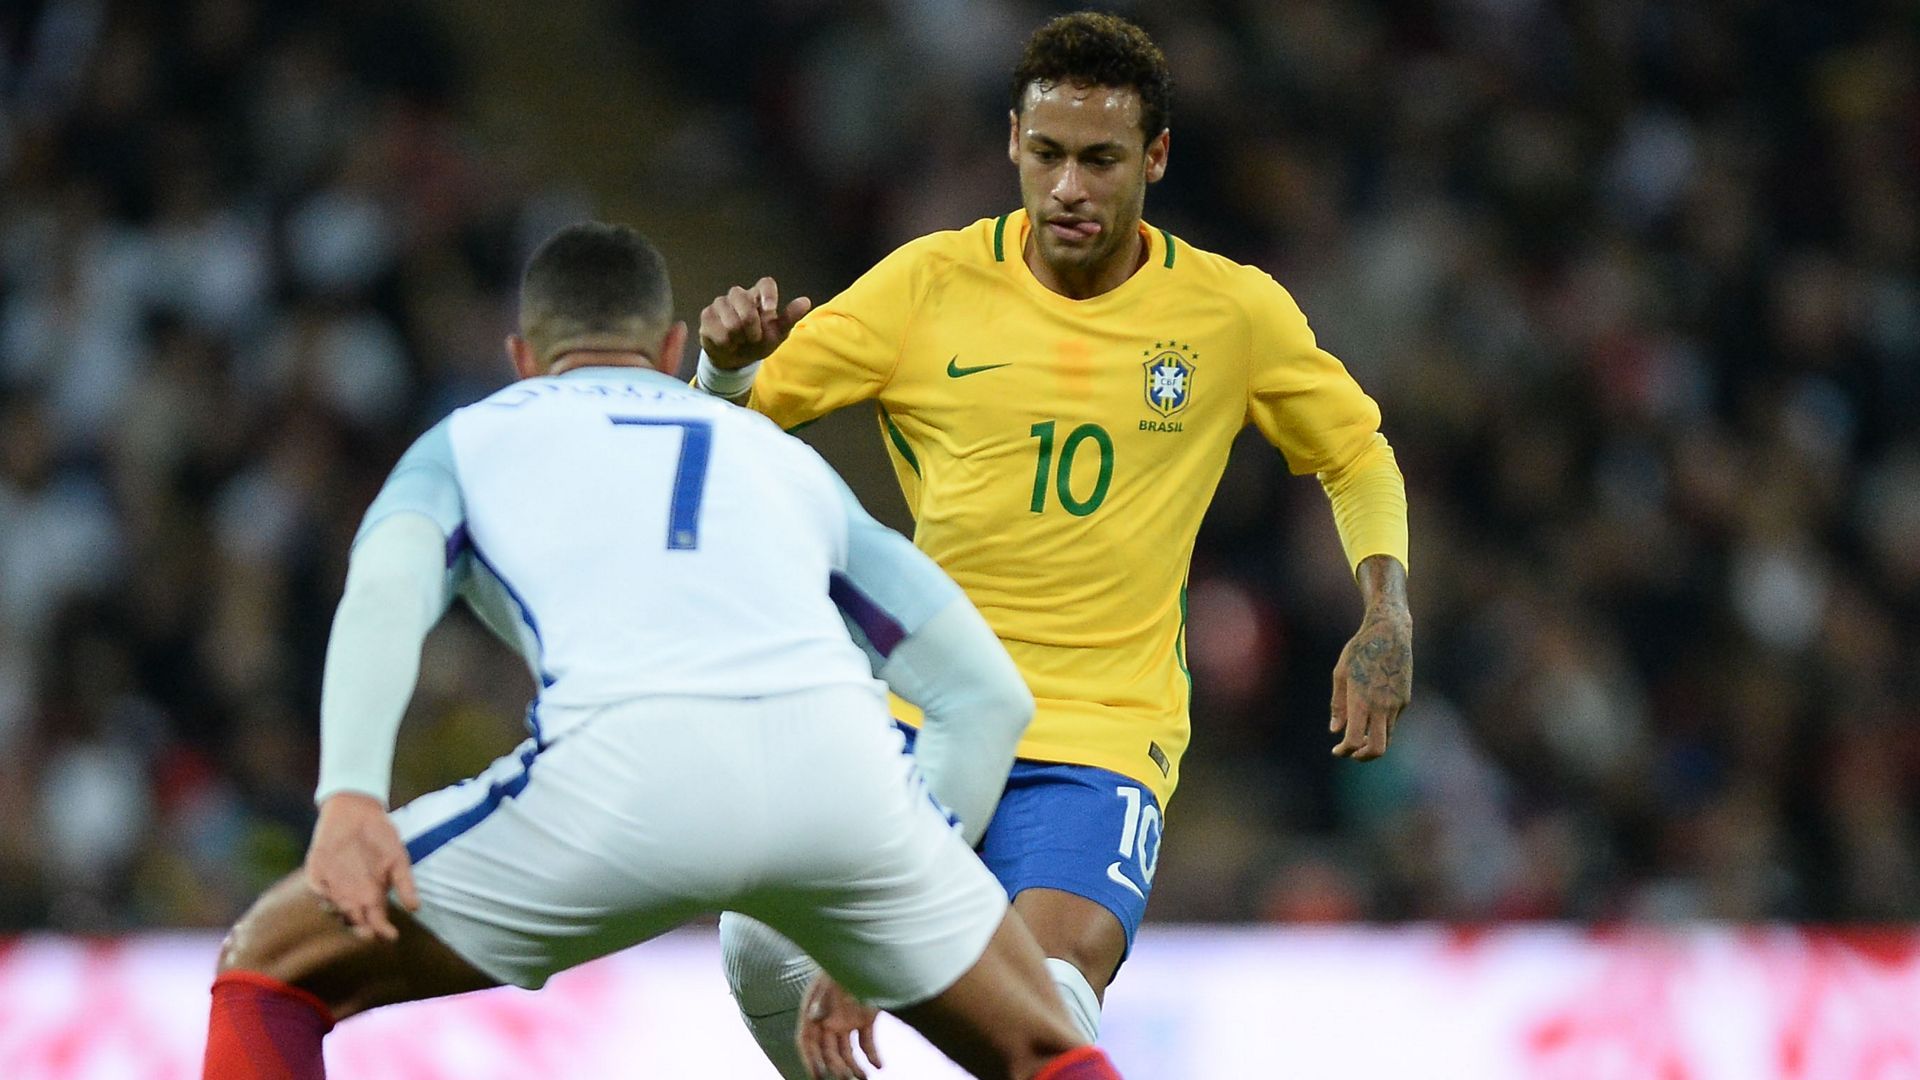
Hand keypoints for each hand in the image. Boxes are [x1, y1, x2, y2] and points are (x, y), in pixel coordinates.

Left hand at [304, 792, 418, 940]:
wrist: (355, 811)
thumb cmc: (381, 835)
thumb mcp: (398, 857)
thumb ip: (405, 883)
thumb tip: (415, 908)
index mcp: (373, 894)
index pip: (377, 920)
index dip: (383, 930)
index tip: (391, 935)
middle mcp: (352, 895)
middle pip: (355, 920)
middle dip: (361, 929)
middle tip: (367, 932)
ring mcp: (333, 886)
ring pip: (335, 910)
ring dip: (341, 915)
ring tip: (351, 914)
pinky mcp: (317, 875)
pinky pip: (318, 890)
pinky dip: (322, 895)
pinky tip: (330, 897)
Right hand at [698, 276, 812, 369]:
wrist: (736, 359)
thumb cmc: (758, 343)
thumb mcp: (777, 334)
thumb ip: (790, 318)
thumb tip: (806, 301)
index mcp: (759, 296)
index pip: (765, 283)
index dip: (768, 295)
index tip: (771, 311)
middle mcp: (739, 295)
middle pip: (743, 299)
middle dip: (751, 325)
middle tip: (753, 338)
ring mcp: (720, 303)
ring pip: (731, 319)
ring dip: (738, 337)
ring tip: (739, 341)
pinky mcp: (707, 316)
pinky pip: (718, 331)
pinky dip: (726, 343)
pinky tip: (727, 343)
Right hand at [797, 972, 881, 1079]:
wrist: (864, 954)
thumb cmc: (841, 966)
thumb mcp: (830, 982)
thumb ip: (823, 1000)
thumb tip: (814, 1015)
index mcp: (813, 1014)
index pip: (807, 1043)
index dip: (810, 1061)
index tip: (817, 1077)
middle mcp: (828, 1022)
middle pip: (829, 1053)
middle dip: (836, 1069)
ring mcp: (847, 1022)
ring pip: (848, 1053)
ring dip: (855, 1067)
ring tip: (864, 1077)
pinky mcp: (865, 1020)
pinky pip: (867, 1044)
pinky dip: (872, 1056)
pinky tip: (879, 1065)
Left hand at [1331, 557, 1412, 760]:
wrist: (1390, 634)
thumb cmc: (1359, 650)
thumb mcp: (1340, 674)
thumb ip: (1338, 705)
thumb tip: (1336, 730)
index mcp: (1361, 702)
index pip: (1353, 740)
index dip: (1344, 750)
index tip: (1336, 750)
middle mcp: (1381, 707)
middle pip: (1377, 749)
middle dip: (1362, 756)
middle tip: (1350, 753)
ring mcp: (1396, 705)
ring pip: (1386, 738)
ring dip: (1372, 742)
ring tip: (1357, 738)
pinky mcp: (1405, 700)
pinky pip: (1392, 722)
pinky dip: (1380, 727)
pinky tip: (1370, 717)